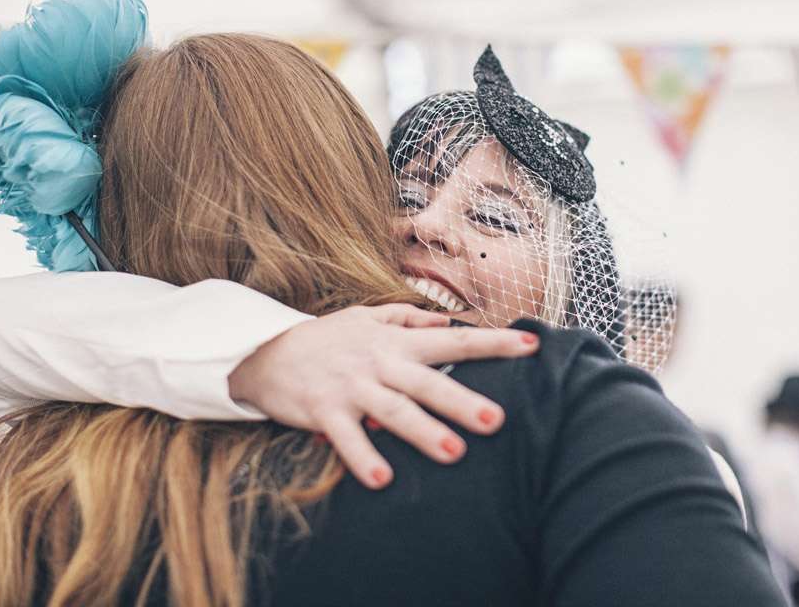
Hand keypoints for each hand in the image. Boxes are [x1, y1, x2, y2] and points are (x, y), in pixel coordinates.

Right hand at [227, 304, 538, 488]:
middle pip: (427, 382)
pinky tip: (383, 480)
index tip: (532, 345)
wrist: (266, 351)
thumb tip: (447, 320)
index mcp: (396, 341)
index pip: (454, 339)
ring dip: (422, 432)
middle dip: (461, 401)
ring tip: (453, 453)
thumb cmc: (327, 338)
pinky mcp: (324, 411)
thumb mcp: (367, 317)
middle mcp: (379, 363)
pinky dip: (363, 458)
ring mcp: (352, 388)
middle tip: (497, 420)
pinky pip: (347, 438)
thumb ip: (408, 317)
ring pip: (393, 411)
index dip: (494, 342)